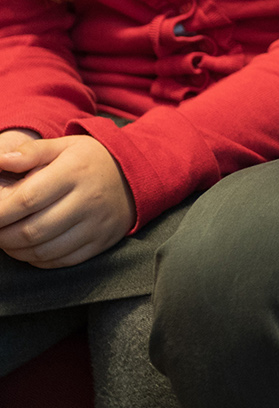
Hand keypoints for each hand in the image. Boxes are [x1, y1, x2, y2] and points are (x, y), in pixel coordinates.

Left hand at [0, 135, 134, 267]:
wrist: (137, 175)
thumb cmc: (92, 160)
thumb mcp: (65, 146)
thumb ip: (32, 152)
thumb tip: (3, 161)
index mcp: (74, 172)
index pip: (28, 199)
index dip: (0, 213)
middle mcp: (88, 200)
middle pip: (33, 230)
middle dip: (4, 236)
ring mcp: (96, 224)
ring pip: (45, 250)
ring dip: (18, 251)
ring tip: (8, 241)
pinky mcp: (101, 242)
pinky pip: (62, 260)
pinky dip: (39, 260)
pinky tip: (30, 250)